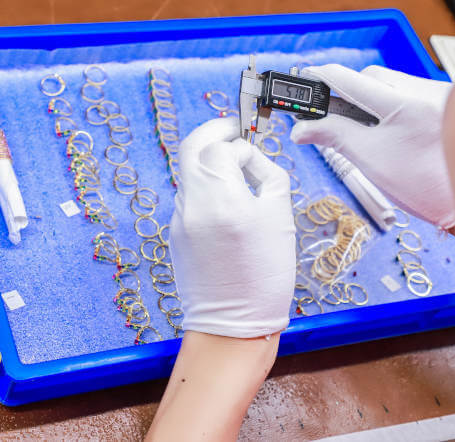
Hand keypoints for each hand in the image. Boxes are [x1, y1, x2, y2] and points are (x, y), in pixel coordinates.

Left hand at [170, 117, 295, 337]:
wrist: (233, 324)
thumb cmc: (265, 274)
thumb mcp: (280, 217)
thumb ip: (266, 174)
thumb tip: (248, 156)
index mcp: (222, 198)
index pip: (220, 146)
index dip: (239, 140)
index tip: (252, 142)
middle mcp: (193, 204)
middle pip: (191, 147)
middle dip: (212, 133)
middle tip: (233, 130)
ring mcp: (178, 218)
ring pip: (190, 173)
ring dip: (210, 164)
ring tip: (237, 175)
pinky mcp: (174, 232)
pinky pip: (189, 198)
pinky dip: (206, 190)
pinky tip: (227, 207)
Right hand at [289, 64, 454, 228]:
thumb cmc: (424, 187)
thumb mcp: (370, 161)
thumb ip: (333, 136)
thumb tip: (302, 128)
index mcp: (404, 105)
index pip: (350, 79)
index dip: (321, 78)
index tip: (304, 79)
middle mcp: (426, 91)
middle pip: (371, 76)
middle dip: (348, 91)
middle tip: (329, 113)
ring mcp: (439, 94)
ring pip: (391, 81)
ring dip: (371, 97)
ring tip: (363, 126)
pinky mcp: (446, 101)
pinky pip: (409, 91)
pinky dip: (391, 103)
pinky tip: (389, 126)